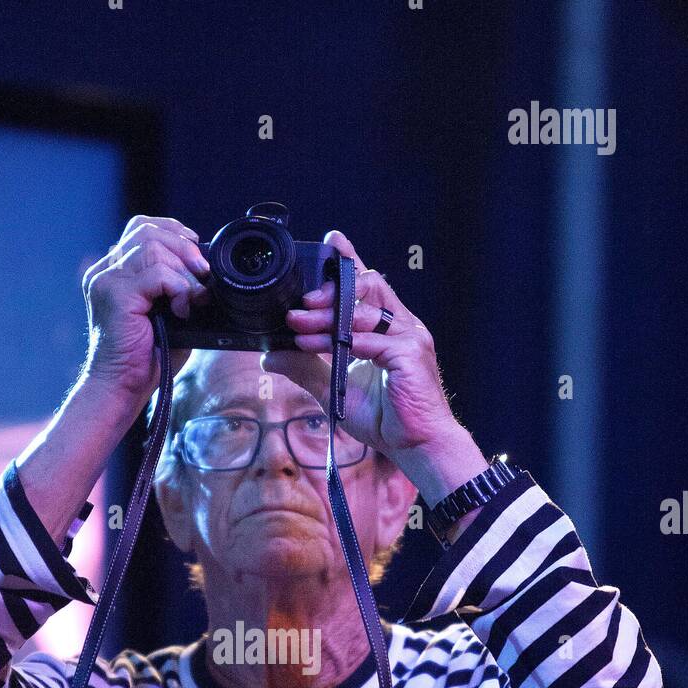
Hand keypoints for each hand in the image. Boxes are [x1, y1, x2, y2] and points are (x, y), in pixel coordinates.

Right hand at [81, 215, 210, 406]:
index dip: (172, 230)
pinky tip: (182, 310)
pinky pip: (157, 273)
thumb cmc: (145, 359)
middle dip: (184, 247)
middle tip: (203, 274)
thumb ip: (177, 288)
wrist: (121, 387)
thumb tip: (205, 271)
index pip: (140, 227)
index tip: (196, 248)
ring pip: (153, 247)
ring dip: (183, 270)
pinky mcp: (116, 295)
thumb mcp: (167, 315)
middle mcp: (105, 271)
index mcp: (113, 272)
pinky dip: (178, 288)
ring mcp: (107, 281)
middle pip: (147, 230)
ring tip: (193, 298)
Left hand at [262, 230, 485, 503]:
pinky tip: (319, 344)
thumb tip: (271, 357)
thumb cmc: (386, 419)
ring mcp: (409, 337)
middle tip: (300, 303)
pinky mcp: (410, 354)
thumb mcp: (335, 390)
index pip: (368, 285)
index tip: (332, 242)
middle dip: (331, 290)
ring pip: (368, 308)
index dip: (351, 262)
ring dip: (329, 315)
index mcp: (386, 329)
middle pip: (369, 285)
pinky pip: (373, 339)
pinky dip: (343, 340)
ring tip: (299, 323)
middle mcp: (400, 326)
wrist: (416, 445)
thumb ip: (306, 369)